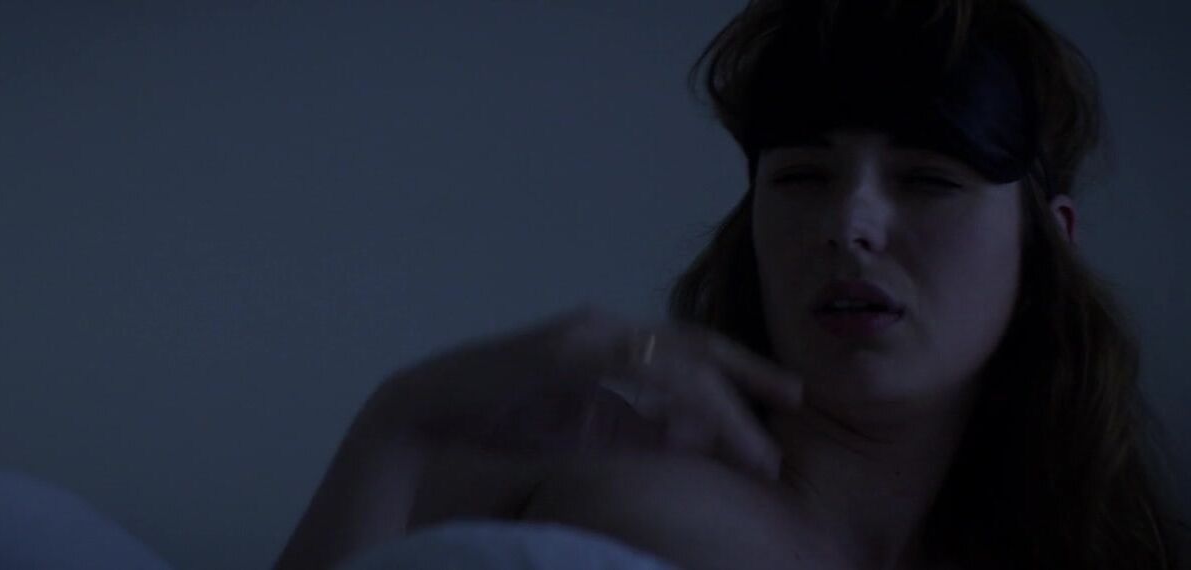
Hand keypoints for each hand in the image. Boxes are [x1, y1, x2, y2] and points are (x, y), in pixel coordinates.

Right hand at [360, 304, 803, 480]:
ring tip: (758, 444)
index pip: (689, 350)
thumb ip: (637, 427)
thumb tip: (696, 438)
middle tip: (798, 396)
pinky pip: (636, 371)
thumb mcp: (585, 428)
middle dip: (751, 373)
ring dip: (723, 405)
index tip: (782, 398)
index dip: (740, 372)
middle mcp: (606, 326)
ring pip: (676, 361)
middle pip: (695, 344)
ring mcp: (586, 334)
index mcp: (611, 341)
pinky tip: (703, 424)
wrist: (430, 412)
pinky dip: (675, 399)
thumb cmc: (503, 420)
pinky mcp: (566, 351)